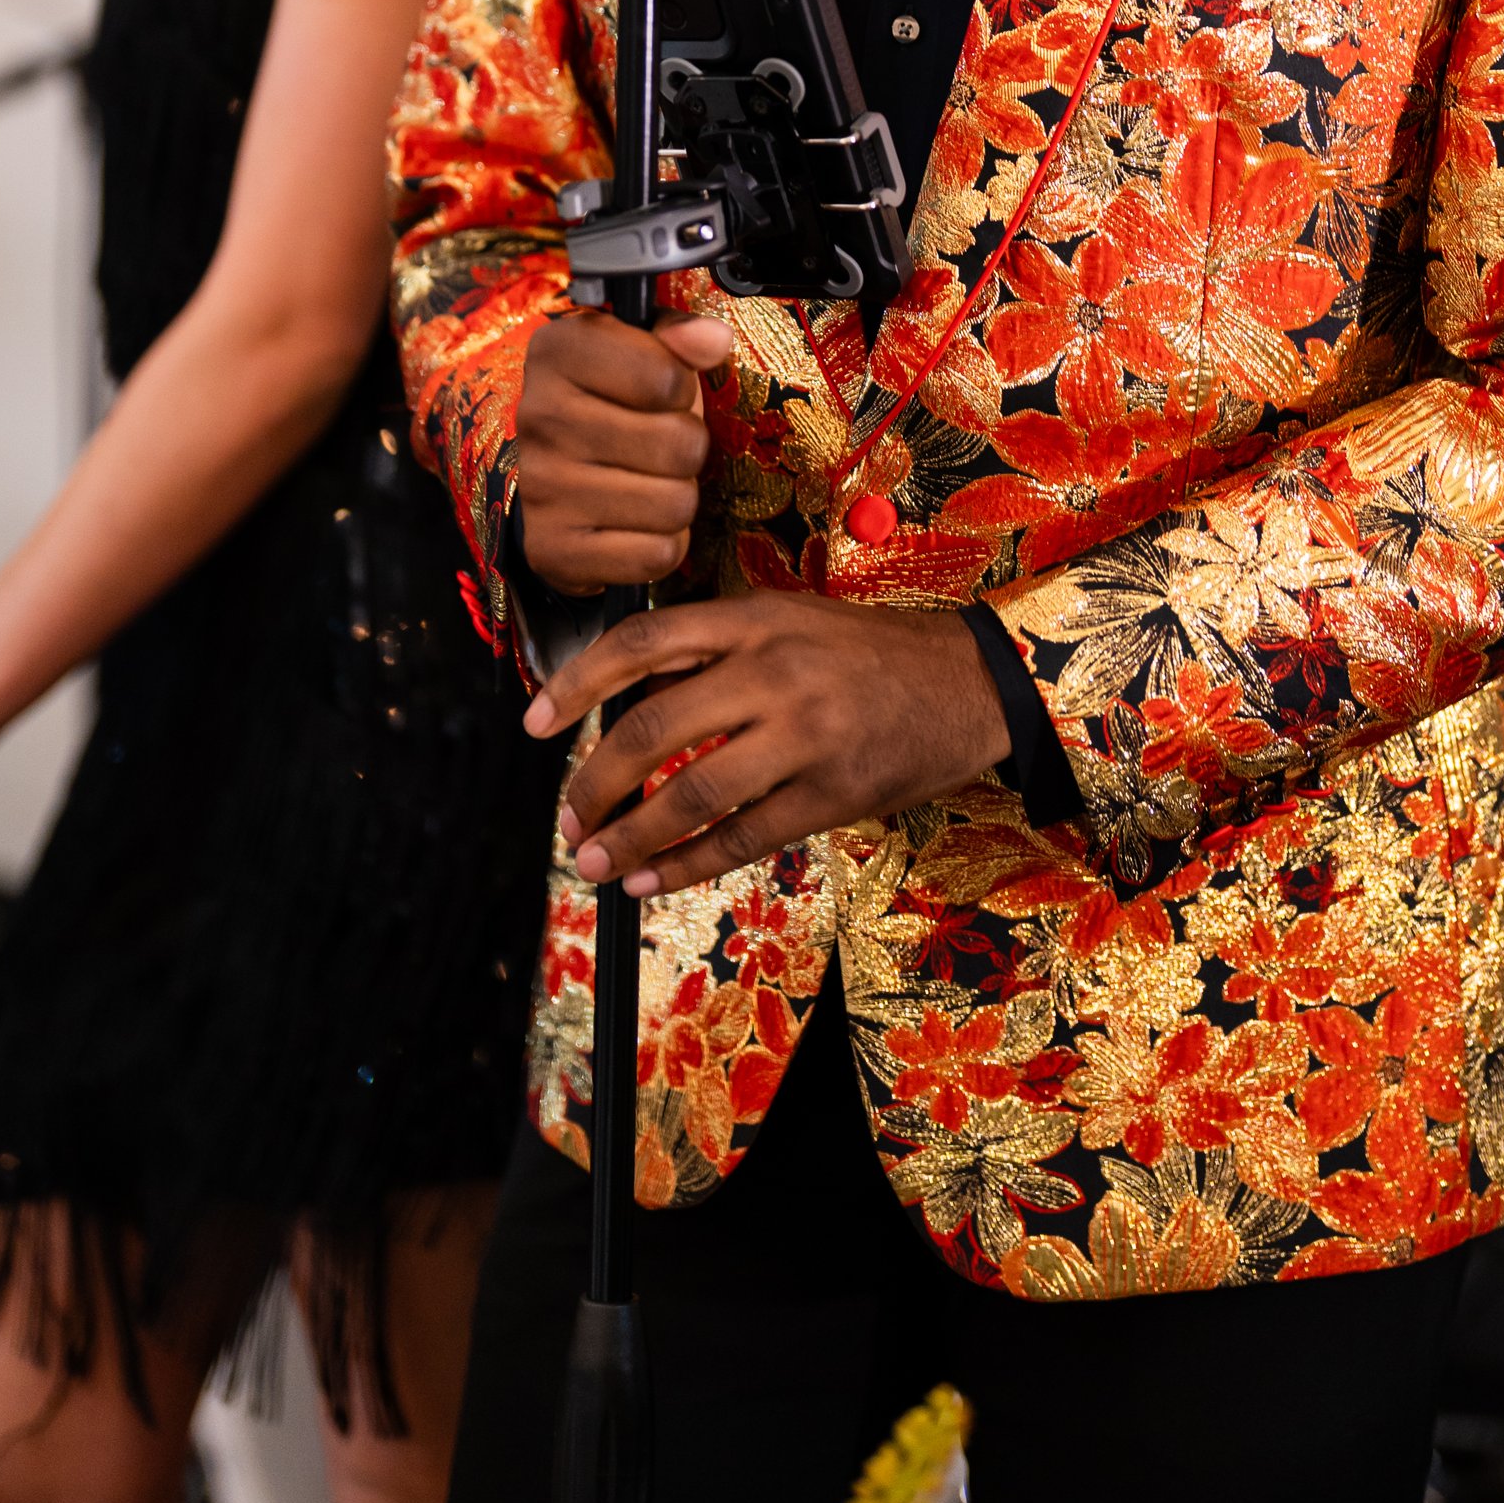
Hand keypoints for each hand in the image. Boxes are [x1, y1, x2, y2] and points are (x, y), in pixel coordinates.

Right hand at [516, 305, 735, 593]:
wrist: (556, 482)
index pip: (667, 375)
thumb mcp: (642, 351)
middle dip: (688, 447)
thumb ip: (679, 336)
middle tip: (661, 445)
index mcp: (556, 350)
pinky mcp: (552, 549)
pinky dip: (661, 545)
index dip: (681, 388)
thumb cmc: (613, 405)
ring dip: (677, 497)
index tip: (659, 392)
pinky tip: (635, 524)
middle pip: (679, 443)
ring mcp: (541, 486)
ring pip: (674, 503)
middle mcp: (538, 415)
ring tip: (648, 482)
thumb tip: (714, 340)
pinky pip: (656, 555)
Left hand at [532, 588, 1011, 896]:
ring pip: (690, 793)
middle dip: (593, 782)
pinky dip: (685, 867)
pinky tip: (651, 883)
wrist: (969, 683)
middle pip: (652, 728)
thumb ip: (714, 654)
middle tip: (569, 817)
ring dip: (630, 838)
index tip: (534, 723)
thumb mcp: (788, 623)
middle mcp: (773, 670)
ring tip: (596, 863)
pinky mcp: (832, 792)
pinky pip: (741, 838)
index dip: (576, 683)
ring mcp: (804, 733)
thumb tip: (624, 709)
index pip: (642, 643)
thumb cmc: (866, 655)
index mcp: (753, 619)